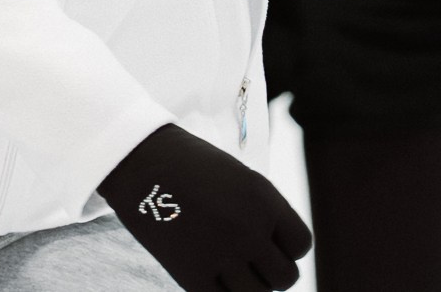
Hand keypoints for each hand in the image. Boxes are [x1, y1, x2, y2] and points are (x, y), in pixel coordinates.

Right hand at [100, 123, 310, 290]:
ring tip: (232, 273)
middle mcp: (250, 229)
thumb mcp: (239, 178)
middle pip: (286, 277)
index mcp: (265, 200)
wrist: (140, 161)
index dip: (287, 247)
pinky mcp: (192, 275)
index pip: (301, 245)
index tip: (268, 243)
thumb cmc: (190, 167)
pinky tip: (210, 277)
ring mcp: (222, 254)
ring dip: (249, 288)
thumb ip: (263, 214)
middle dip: (271, 272)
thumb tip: (274, 254)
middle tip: (249, 262)